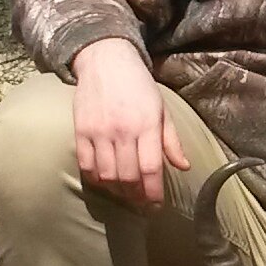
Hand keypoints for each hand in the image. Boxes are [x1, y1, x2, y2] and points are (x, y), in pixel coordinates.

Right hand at [71, 36, 189, 205]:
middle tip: (141, 201)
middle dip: (136, 196)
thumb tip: (184, 167)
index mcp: (147, 125)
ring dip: (116, 191)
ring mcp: (99, 131)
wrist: (106, 61)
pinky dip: (95, 179)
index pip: (150, 168)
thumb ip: (171, 140)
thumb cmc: (139, 86)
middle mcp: (123, 130)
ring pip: (106, 175)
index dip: (153, 192)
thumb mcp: (162, 109)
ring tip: (125, 192)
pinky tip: (105, 180)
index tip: (156, 205)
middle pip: (128, 177)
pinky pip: (86, 165)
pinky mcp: (80, 130)